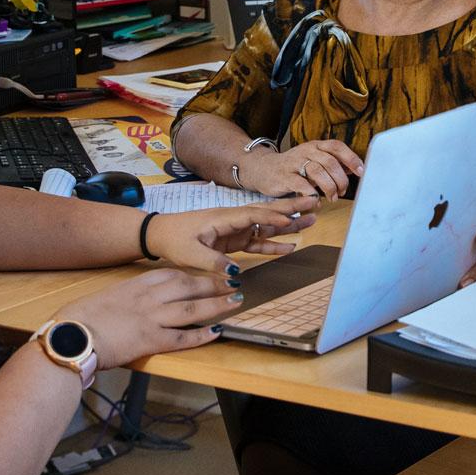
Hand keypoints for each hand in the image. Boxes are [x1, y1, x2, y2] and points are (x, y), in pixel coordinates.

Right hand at [56, 268, 242, 367]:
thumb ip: (125, 297)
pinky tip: (217, 332)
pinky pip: (183, 338)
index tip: (208, 272)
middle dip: (214, 284)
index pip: (171, 274)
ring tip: (236, 302)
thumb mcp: (105, 298)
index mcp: (135, 285)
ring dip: (217, 305)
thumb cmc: (79, 318)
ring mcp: (152, 319)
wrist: (70, 336)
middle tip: (233, 283)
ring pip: (193, 310)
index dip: (193, 273)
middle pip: (189, 287)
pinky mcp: (151, 341)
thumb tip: (133, 303)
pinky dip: (202, 335)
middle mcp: (148, 298)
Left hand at [146, 197, 319, 273]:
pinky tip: (290, 246)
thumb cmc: (174, 238)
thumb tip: (235, 273)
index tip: (290, 217)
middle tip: (314, 201)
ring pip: (268, 225)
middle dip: (291, 207)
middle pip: (267, 212)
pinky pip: (258, 241)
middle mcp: (234, 220)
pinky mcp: (235, 240)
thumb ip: (213, 262)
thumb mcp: (190, 253)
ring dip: (289, 224)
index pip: (252, 215)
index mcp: (223, 218)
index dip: (271, 216)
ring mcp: (236, 230)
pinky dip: (274, 244)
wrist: (162, 234)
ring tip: (311, 220)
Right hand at [241, 139, 364, 199]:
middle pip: (329, 162)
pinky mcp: (284, 176)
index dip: (351, 158)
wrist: (263, 169)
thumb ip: (333, 164)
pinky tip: (315, 201)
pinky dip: (311, 194)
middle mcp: (306, 151)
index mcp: (316, 146)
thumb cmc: (294, 168)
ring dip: (329, 187)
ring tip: (332, 198)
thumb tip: (356, 169)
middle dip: (340, 179)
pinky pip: (301, 184)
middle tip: (343, 192)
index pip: (337, 146)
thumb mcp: (314, 161)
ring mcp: (294, 162)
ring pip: (317, 171)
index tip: (361, 172)